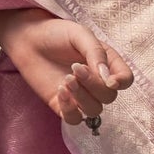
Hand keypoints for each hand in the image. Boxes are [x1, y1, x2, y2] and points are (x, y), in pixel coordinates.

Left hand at [0, 9, 133, 125]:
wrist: (28, 39)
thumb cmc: (56, 34)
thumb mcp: (80, 35)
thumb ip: (96, 53)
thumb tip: (107, 78)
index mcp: (107, 63)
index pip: (125, 80)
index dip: (121, 83)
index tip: (110, 80)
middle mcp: (97, 81)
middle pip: (109, 97)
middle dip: (94, 85)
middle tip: (75, 68)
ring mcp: (80, 95)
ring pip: (94, 111)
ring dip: (82, 97)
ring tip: (66, 79)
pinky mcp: (63, 105)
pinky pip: (75, 119)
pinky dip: (70, 110)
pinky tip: (60, 91)